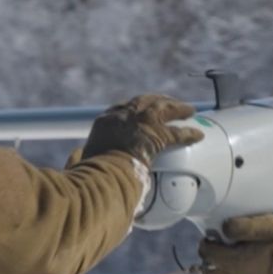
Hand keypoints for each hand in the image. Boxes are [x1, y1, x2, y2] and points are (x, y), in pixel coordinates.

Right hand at [77, 94, 202, 166]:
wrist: (102, 173)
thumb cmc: (90, 173)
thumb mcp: (83, 160)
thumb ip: (80, 158)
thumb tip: (75, 157)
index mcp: (105, 121)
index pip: (121, 108)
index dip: (133, 108)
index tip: (139, 109)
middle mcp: (124, 116)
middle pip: (145, 101)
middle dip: (159, 100)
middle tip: (169, 102)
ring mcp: (142, 122)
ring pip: (165, 108)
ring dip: (178, 108)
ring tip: (189, 110)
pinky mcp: (157, 134)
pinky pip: (178, 132)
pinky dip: (188, 133)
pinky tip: (197, 134)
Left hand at [198, 214, 272, 273]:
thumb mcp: (265, 226)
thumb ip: (242, 226)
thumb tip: (224, 227)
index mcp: (234, 261)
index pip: (206, 253)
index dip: (206, 241)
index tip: (213, 233)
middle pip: (207, 272)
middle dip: (207, 257)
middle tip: (216, 243)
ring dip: (216, 265)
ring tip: (226, 250)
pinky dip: (229, 268)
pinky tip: (240, 255)